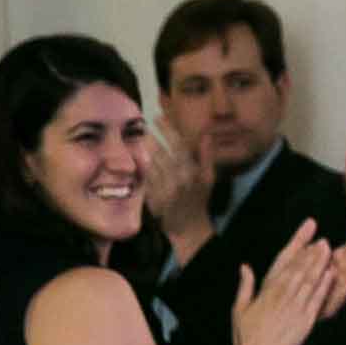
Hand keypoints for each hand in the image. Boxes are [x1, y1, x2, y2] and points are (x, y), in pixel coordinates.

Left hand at [143, 120, 215, 255]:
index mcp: (192, 172)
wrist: (188, 227)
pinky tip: (137, 159)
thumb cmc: (198, 200)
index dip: (167, 129)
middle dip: (151, 137)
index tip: (158, 117)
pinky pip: (144, 178)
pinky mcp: (153, 199)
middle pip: (160, 152)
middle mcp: (178, 180)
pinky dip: (140, 168)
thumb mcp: (208, 178)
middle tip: (144, 125)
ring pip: (150, 163)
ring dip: (143, 150)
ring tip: (139, 139)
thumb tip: (206, 134)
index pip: (178, 145)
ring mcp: (164, 190)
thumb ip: (207, 155)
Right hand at [230, 219, 333, 344]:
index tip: (305, 242)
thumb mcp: (240, 308)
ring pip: (310, 281)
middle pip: (300, 270)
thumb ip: (245, 286)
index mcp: (268, 292)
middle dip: (313, 255)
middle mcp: (283, 296)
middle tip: (324, 242)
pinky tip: (331, 274)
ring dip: (320, 265)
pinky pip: (317, 299)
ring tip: (330, 252)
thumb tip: (244, 267)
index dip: (297, 252)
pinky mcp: (306, 321)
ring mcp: (296, 308)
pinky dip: (324, 285)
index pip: (285, 266)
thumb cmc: (247, 336)